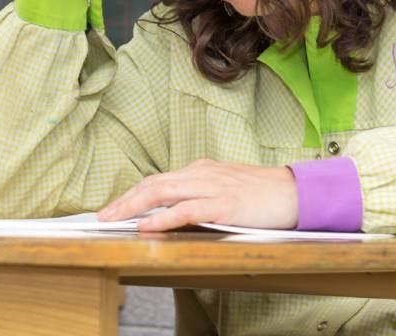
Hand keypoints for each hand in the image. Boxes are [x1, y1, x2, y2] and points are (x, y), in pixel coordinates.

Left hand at [96, 159, 298, 231]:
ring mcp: (212, 187)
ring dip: (134, 206)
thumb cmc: (261, 194)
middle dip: (124, 200)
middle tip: (102, 216)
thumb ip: (199, 195)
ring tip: (114, 219)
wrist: (293, 192)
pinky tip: (148, 226)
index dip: (132, 194)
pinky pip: (187, 210)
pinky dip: (164, 218)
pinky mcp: (223, 204)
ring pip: (163, 192)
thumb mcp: (224, 188)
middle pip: (153, 184)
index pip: (157, 180)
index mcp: (200, 170)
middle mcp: (201, 174)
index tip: (113, 208)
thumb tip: (172, 211)